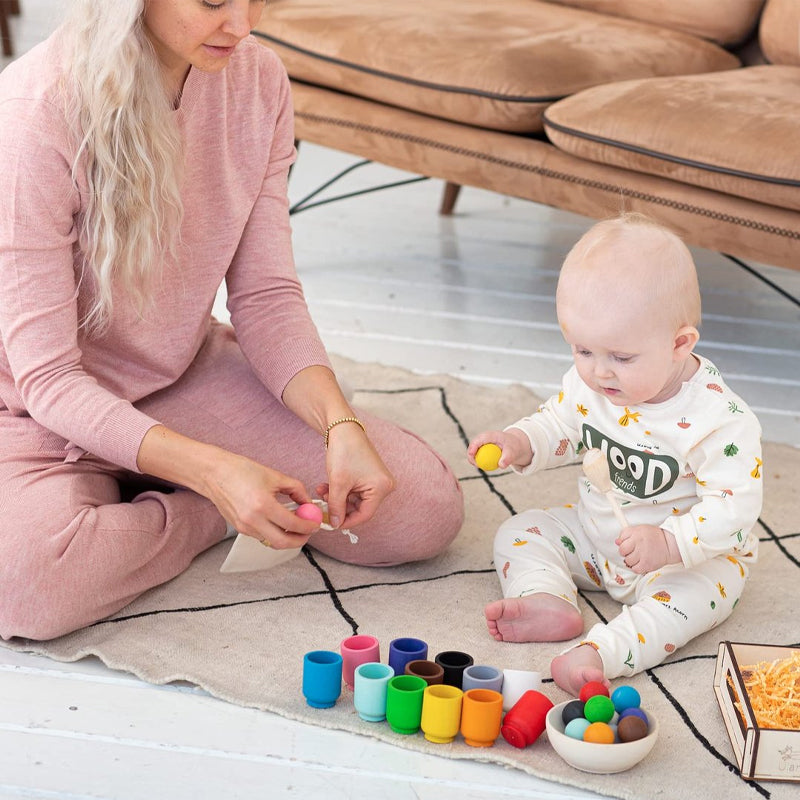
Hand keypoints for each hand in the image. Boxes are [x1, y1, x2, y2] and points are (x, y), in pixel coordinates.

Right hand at [205, 451, 323, 548]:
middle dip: (300, 540)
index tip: (315, 523)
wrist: (215, 473)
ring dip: (287, 537)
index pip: (292, 524)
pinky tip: (278, 522)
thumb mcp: (275, 476)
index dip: (308, 526)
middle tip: (308, 532)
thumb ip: (296, 490)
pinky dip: (274, 532)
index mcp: (263, 505)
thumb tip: (308, 503)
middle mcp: (252, 520)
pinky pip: (262, 536)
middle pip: (283, 543)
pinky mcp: (239, 529)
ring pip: (272, 542)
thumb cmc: (241, 471)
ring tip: (294, 524)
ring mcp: (244, 527)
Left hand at [316, 420, 394, 529]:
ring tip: (322, 491)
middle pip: (360, 507)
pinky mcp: (370, 477)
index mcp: (381, 488)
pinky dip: (342, 491)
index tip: (331, 523)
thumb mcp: (338, 483)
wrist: (343, 429)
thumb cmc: (344, 451)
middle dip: (340, 507)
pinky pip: (355, 491)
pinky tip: (328, 486)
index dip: (346, 521)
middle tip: (323, 505)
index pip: (365, 515)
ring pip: (355, 499)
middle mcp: (384, 485)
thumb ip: (336, 506)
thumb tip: (335, 524)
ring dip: (338, 498)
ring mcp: (377, 481)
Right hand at [467, 428, 532, 469]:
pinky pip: (478, 454)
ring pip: (474, 450)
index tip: (471, 455)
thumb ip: (508, 458)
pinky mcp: (483, 448)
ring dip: (474, 458)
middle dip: (470, 454)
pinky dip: (478, 460)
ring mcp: (484, 442)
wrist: (515, 445)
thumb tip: (501, 465)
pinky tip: (482, 465)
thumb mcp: (513, 452)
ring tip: (479, 466)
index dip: (473, 446)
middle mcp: (486, 437)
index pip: (480, 439)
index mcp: (492, 435)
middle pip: (474, 444)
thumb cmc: (513, 447)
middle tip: (475, 465)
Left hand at [615, 525, 680, 573]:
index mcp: (636, 533)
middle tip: (632, 551)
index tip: (628, 545)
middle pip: (622, 551)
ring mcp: (643, 554)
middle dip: (625, 552)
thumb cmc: (654, 537)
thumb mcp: (639, 529)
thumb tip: (617, 542)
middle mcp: (638, 543)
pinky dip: (637, 568)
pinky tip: (641, 563)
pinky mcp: (647, 564)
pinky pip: (635, 569)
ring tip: (639, 557)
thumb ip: (626, 534)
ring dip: (631, 560)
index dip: (622, 543)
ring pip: (628, 561)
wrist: (669, 544)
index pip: (620, 540)